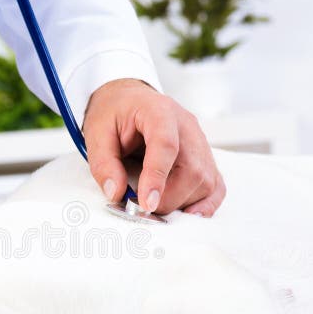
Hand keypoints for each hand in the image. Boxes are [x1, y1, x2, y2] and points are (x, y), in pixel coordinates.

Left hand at [83, 78, 225, 215]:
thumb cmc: (116, 113)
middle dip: (167, 198)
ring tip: (155, 203)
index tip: (145, 203)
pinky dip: (204, 204)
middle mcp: (186, 126)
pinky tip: (187, 213)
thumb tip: (116, 193)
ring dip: (181, 202)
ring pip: (205, 180)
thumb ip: (104, 164)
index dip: (157, 177)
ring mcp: (199, 142)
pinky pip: (215, 185)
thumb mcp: (97, 133)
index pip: (166, 145)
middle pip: (191, 169)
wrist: (130, 100)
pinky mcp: (204, 158)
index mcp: (159, 111)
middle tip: (141, 207)